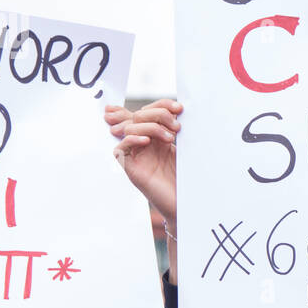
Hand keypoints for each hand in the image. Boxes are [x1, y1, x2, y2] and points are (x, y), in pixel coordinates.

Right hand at [106, 99, 181, 225]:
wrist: (187, 203)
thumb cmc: (187, 178)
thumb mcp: (185, 149)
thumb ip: (177, 130)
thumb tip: (179, 108)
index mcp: (157, 136)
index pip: (149, 111)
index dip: (161, 105)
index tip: (179, 108)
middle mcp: (144, 144)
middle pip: (139, 116)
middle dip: (158, 114)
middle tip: (177, 126)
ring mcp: (136, 156)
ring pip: (130, 129)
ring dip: (150, 127)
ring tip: (169, 137)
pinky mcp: (131, 169)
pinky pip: (120, 149)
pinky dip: (132, 140)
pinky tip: (148, 142)